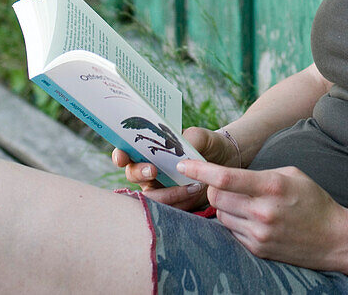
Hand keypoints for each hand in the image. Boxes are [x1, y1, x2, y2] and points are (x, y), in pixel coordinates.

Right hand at [112, 127, 235, 210]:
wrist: (228, 161)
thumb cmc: (209, 144)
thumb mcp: (201, 136)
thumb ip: (188, 138)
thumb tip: (177, 149)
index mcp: (151, 150)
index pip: (127, 152)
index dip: (120, 155)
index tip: (122, 156)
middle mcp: (151, 171)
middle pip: (132, 176)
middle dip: (139, 173)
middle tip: (154, 170)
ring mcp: (160, 189)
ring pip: (150, 198)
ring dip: (168, 193)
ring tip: (193, 184)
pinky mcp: (173, 205)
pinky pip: (168, 210)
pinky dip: (181, 203)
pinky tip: (196, 192)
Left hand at [175, 159, 347, 267]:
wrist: (333, 238)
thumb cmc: (312, 200)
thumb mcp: (290, 174)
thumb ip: (258, 174)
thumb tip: (227, 177)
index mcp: (271, 186)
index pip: (226, 178)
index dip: (201, 170)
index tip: (183, 165)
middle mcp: (262, 212)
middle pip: (216, 197)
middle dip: (213, 187)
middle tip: (223, 183)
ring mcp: (259, 234)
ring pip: (221, 215)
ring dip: (224, 206)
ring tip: (245, 202)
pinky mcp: (258, 250)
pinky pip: (232, 231)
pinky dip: (234, 221)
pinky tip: (251, 217)